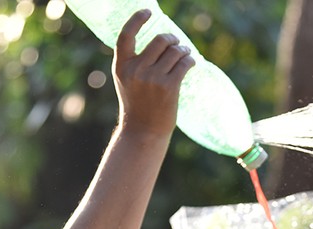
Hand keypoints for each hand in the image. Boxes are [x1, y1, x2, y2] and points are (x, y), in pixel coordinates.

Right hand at [113, 9, 193, 137]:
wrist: (143, 132)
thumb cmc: (137, 104)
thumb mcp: (127, 81)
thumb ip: (135, 61)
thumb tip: (159, 41)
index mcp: (121, 66)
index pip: (126, 35)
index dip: (137, 19)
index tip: (148, 12)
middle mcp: (136, 70)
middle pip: (160, 40)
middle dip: (172, 39)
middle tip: (177, 44)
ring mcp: (152, 78)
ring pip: (175, 51)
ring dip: (184, 50)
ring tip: (185, 55)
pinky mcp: (169, 87)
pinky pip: (184, 63)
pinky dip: (190, 60)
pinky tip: (191, 63)